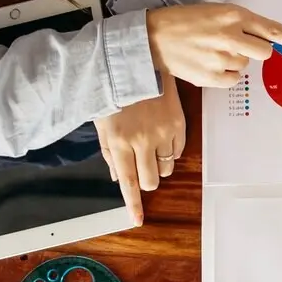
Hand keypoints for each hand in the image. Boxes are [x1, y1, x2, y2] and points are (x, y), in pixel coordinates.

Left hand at [94, 72, 186, 224]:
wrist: (136, 61)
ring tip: (150, 145)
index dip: (133, 204)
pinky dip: (170, 150)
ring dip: (158, 163)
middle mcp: (142, 140)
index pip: (128, 182)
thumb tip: (118, 178)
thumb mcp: (102, 122)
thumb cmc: (114, 91)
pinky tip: (161, 135)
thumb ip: (109, 152)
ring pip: (167, 167)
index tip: (137, 220)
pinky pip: (178, 150)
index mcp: (119, 142)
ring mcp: (163, 132)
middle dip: (147, 179)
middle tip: (141, 166)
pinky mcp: (178, 123)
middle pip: (151, 180)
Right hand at [146, 3, 281, 87]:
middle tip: (235, 46)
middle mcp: (230, 35)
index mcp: (233, 15)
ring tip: (211, 52)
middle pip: (264, 53)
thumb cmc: (186, 22)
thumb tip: (265, 41)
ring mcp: (221, 57)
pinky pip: (233, 80)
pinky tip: (209, 64)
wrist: (153, 37)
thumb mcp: (215, 12)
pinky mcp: (211, 76)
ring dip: (235, 61)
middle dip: (255, 51)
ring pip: (246, 66)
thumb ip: (241, 24)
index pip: (271, 29)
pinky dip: (225, 75)